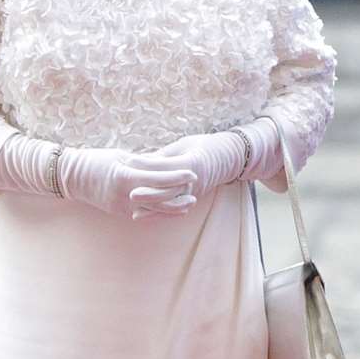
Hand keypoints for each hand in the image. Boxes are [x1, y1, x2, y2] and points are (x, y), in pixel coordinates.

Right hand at [59, 147, 196, 219]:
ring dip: (172, 209)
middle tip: (195, 191)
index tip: (192, 172)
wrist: (72, 178)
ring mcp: (121, 207)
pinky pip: (143, 213)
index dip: (177, 176)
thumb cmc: (96, 160)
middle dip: (179, 196)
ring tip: (188, 204)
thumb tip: (164, 164)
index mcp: (125, 177)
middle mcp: (124, 195)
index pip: (158, 178)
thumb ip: (142, 162)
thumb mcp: (121, 156)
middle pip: (159, 199)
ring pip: (153, 211)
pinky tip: (170, 209)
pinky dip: (158, 211)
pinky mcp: (119, 212)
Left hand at [126, 131, 248, 213]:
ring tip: (132, 204)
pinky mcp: (192, 197)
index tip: (129, 160)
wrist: (230, 157)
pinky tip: (142, 214)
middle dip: (148, 191)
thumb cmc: (205, 146)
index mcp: (192, 162)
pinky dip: (158, 212)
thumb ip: (167, 154)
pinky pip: (174, 208)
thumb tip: (144, 160)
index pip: (165, 165)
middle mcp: (193, 179)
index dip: (146, 163)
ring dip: (151, 205)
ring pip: (171, 201)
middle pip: (168, 188)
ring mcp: (194, 190)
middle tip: (129, 191)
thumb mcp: (185, 144)